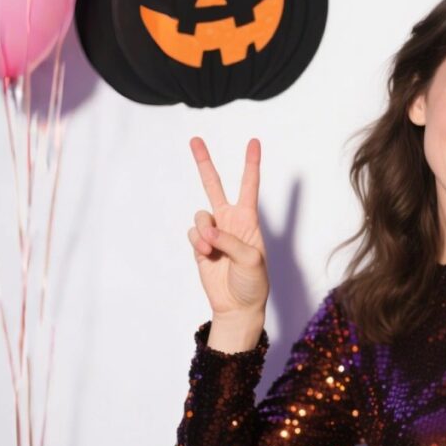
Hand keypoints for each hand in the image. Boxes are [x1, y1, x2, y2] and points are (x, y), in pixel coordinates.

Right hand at [187, 137, 269, 321]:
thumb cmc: (253, 282)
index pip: (249, 185)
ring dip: (203, 230)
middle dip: (204, 162)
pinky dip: (197, 242)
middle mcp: (230, 220)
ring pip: (200, 215)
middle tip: (195, 139)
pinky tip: (205, 254)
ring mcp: (213, 232)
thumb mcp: (251, 260)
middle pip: (213, 185)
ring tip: (210, 248)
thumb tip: (206, 231)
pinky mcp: (199, 245)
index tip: (254, 142)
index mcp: (248, 219)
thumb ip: (230, 241)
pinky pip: (192, 233)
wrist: (237, 305)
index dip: (251, 163)